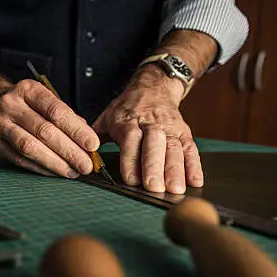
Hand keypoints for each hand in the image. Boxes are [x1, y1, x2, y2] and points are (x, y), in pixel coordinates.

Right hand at [0, 79, 99, 177]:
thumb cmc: (30, 106)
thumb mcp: (48, 102)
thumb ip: (68, 118)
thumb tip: (88, 142)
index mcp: (28, 90)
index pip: (56, 111)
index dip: (76, 130)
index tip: (92, 145)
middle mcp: (10, 104)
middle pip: (44, 131)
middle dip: (69, 151)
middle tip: (86, 165)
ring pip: (30, 147)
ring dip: (54, 162)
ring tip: (72, 172)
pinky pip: (19, 159)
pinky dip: (40, 168)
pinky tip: (54, 172)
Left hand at [92, 65, 202, 193]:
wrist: (154, 86)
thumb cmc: (127, 108)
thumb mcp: (106, 117)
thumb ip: (93, 138)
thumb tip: (81, 158)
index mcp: (128, 121)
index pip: (130, 141)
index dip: (131, 160)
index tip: (130, 180)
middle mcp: (151, 124)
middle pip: (154, 146)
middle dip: (154, 167)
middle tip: (154, 187)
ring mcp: (169, 128)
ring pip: (174, 149)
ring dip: (176, 170)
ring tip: (176, 190)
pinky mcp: (184, 132)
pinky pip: (191, 149)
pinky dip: (194, 166)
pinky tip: (195, 182)